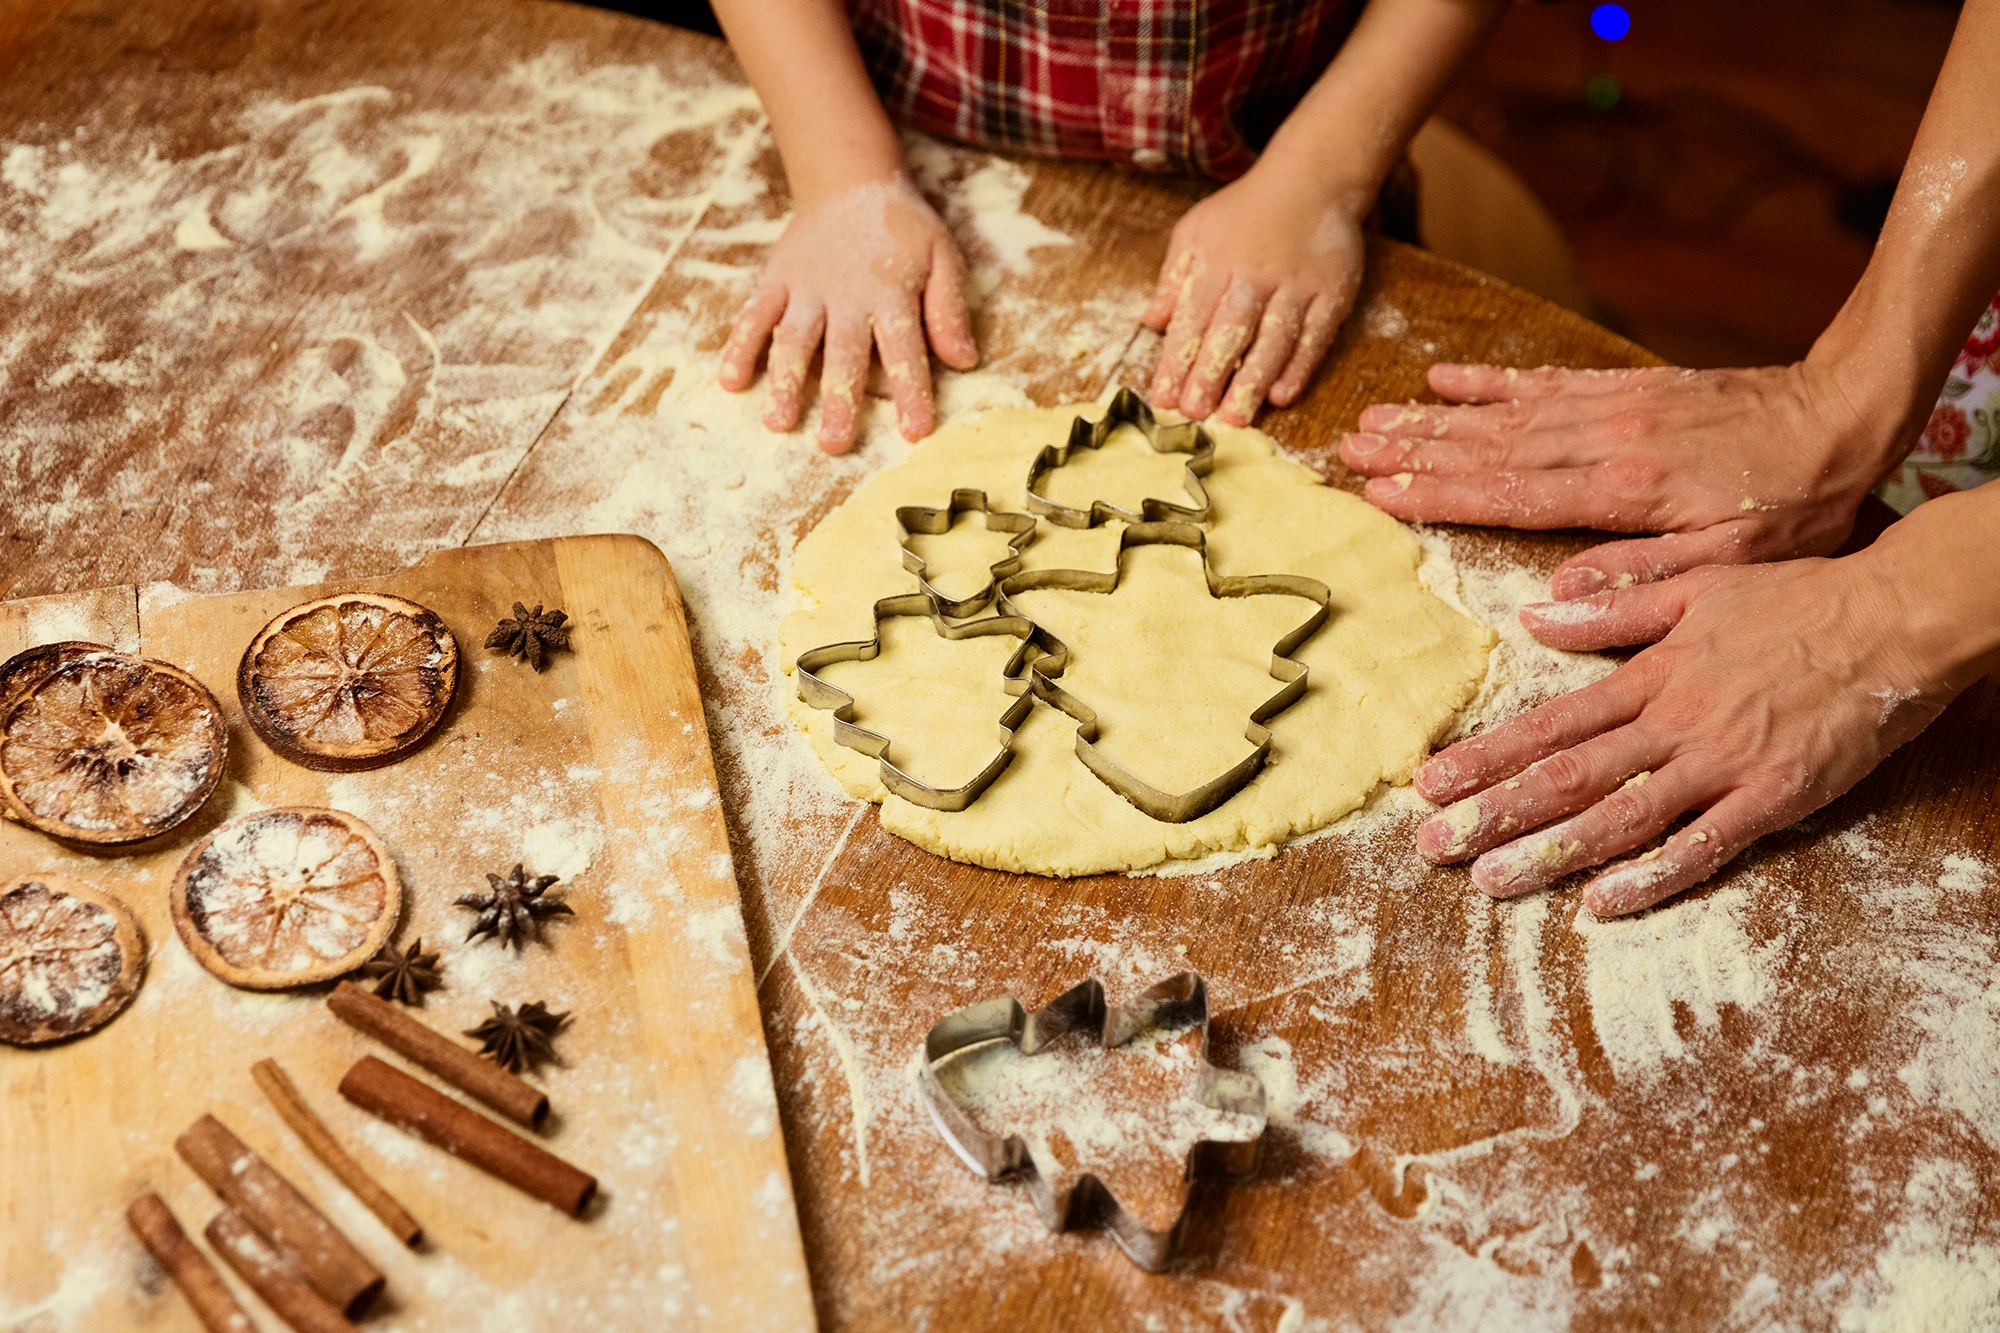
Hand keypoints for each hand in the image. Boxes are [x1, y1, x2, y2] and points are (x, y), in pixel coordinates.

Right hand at [719, 177, 977, 452]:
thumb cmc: (901, 229)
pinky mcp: (776, 280)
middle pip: (843, 353)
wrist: (849, 181)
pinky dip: (740, 347)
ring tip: (779, 422)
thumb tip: (964, 360)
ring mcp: (806, 288)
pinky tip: (731, 382)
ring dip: (785, 381)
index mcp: (891, 292)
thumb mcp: (941, 257)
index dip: (911, 392)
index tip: (914, 433)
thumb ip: (949, 309)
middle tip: (834, 443)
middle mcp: (846, 294)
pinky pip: (754, 315)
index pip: (904, 349)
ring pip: (793, 339)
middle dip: (839, 398)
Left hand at [1144, 168, 1365, 425]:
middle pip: (1230, 333)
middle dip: (1210, 376)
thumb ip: (1173, 277)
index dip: (1177, 362)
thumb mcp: (1196, 230)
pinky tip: (1281, 395)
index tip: (1163, 399)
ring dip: (1252, 382)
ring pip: (1272, 340)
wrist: (1313, 179)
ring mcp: (1297, 285)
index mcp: (1216, 262)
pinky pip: (1314, 337)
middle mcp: (1255, 276)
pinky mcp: (1332, 293)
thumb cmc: (1246, 211)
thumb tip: (1152, 321)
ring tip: (1234, 419)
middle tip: (1195, 415)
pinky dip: (1299, 367)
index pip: (1192, 320)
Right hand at [1340, 361, 1903, 597]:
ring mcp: (1613, 407)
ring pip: (1505, 413)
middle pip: (1490, 446)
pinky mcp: (1627, 389)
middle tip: (1347, 451)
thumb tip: (1554, 601)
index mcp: (1626, 490)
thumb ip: (1642, 579)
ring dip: (1434, 417)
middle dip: (1414, 451)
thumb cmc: (1796, 504)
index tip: (1378, 494)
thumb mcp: (1734, 564)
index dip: (1439, 495)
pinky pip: (1544, 383)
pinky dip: (1490, 382)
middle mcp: (1606, 440)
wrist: (1846, 412)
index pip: (1511, 494)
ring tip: (1374, 419)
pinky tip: (1447, 380)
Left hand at [1408, 552, 1958, 915]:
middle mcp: (1672, 723)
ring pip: (1619, 816)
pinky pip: (1704, 845)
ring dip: (1549, 852)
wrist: (1893, 618)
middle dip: (1492, 813)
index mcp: (1649, 675)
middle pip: (1566, 776)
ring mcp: (1720, 764)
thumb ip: (1614, 608)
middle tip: (1431, 846)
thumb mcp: (1695, 587)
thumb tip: (1533, 617)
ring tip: (1489, 880)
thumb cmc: (1796, 598)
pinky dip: (1652, 876)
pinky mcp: (1772, 797)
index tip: (1429, 783)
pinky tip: (1603, 903)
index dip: (1484, 756)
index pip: (1549, 724)